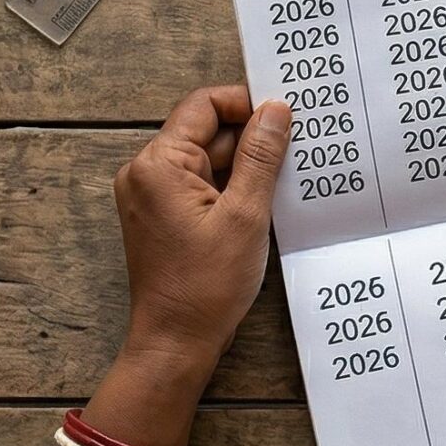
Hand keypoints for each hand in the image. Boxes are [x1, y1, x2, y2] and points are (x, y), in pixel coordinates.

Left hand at [114, 86, 288, 355]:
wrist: (177, 341)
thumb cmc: (205, 285)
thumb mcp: (246, 215)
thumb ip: (262, 156)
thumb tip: (276, 109)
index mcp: (158, 165)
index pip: (204, 106)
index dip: (247, 104)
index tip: (286, 114)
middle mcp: (147, 173)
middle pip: (206, 132)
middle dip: (252, 137)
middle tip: (299, 147)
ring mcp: (153, 196)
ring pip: (208, 160)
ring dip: (247, 165)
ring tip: (287, 177)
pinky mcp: (165, 216)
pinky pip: (203, 185)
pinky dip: (233, 186)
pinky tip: (265, 200)